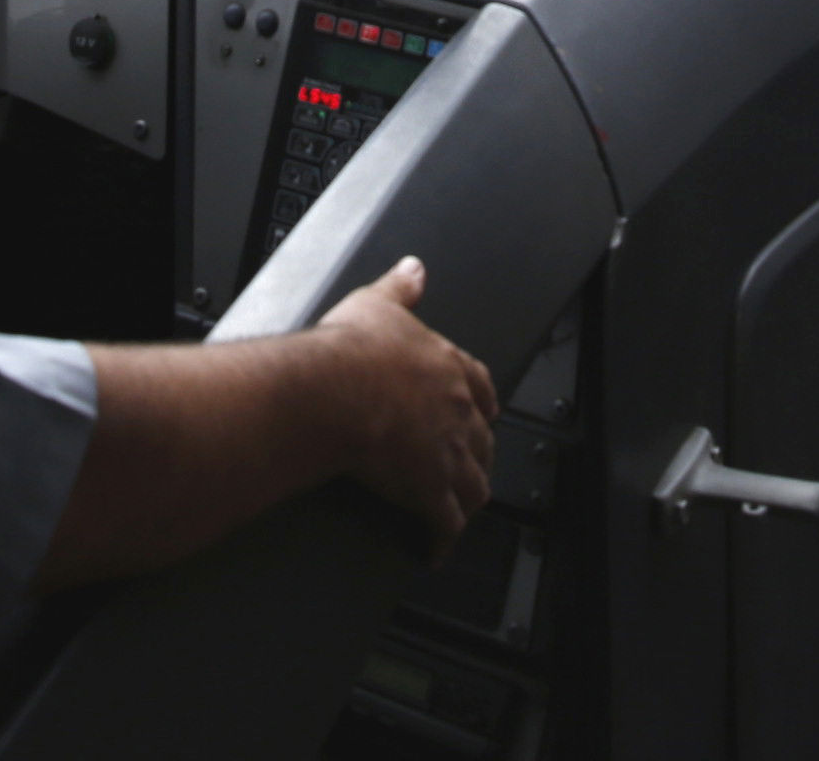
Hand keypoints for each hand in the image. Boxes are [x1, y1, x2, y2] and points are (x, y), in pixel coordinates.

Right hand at [315, 258, 499, 549]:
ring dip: (469, 498)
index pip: (480, 386)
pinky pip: (445, 523)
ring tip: (460, 511)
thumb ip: (400, 287)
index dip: (482, 402)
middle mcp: (455, 410)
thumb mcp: (378, 303)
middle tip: (470, 465)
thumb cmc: (350, 350)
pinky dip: (441, 539)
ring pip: (474, 484)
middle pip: (482, 440)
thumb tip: (413, 268)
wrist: (335, 388)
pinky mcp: (428, 490)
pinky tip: (434, 550)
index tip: (483, 411)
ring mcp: (446, 452)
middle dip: (478, 454)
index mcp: (446, 366)